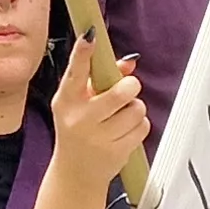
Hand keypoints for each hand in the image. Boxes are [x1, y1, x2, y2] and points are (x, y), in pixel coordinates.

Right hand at [48, 37, 146, 182]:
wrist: (74, 172)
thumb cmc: (77, 130)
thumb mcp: (80, 102)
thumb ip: (101, 80)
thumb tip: (129, 63)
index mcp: (66, 101)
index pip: (75, 72)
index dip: (84, 52)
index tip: (90, 36)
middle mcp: (79, 118)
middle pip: (122, 91)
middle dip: (130, 88)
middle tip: (126, 91)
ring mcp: (98, 137)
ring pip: (137, 109)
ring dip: (135, 110)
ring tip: (120, 117)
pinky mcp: (116, 152)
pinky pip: (142, 127)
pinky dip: (138, 127)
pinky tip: (123, 132)